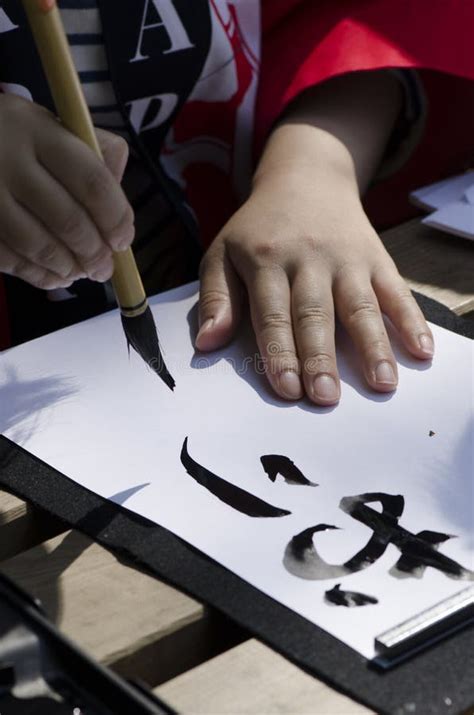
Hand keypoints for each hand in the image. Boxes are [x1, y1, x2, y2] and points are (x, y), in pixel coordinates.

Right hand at [0, 93, 133, 288]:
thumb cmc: (14, 138)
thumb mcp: (52, 127)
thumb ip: (95, 154)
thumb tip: (119, 212)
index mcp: (39, 131)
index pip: (92, 182)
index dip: (115, 218)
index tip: (123, 240)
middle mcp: (9, 160)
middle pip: (68, 220)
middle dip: (94, 253)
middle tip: (104, 268)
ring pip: (38, 246)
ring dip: (68, 268)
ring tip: (81, 272)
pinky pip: (9, 260)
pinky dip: (39, 275)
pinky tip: (54, 276)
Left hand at [196, 162, 433, 405]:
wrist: (306, 178)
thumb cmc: (258, 229)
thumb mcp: (222, 252)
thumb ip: (215, 297)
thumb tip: (207, 343)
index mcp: (265, 260)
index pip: (272, 313)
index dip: (279, 352)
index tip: (287, 389)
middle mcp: (307, 259)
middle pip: (315, 314)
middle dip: (320, 358)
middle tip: (326, 398)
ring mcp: (346, 258)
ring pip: (359, 305)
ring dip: (372, 345)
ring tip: (383, 383)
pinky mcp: (375, 258)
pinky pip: (396, 290)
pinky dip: (411, 320)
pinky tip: (421, 351)